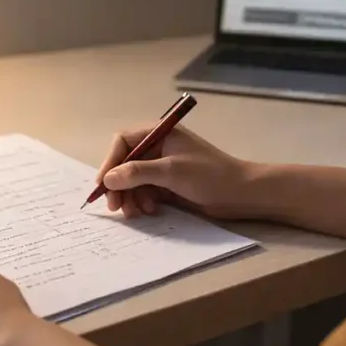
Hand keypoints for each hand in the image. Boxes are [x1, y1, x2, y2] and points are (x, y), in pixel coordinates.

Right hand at [97, 126, 261, 219]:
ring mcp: (163, 166)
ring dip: (131, 196)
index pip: (123, 142)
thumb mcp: (171, 172)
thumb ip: (137, 173)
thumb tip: (109, 179)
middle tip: (114, 206)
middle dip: (119, 185)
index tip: (104, 184)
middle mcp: (158, 147)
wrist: (241, 194)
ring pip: (134, 180)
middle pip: (125, 163)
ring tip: (136, 212)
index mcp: (159, 133)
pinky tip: (151, 210)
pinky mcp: (169, 184)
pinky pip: (145, 191)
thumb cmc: (209, 175)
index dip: (110, 162)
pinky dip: (143, 201)